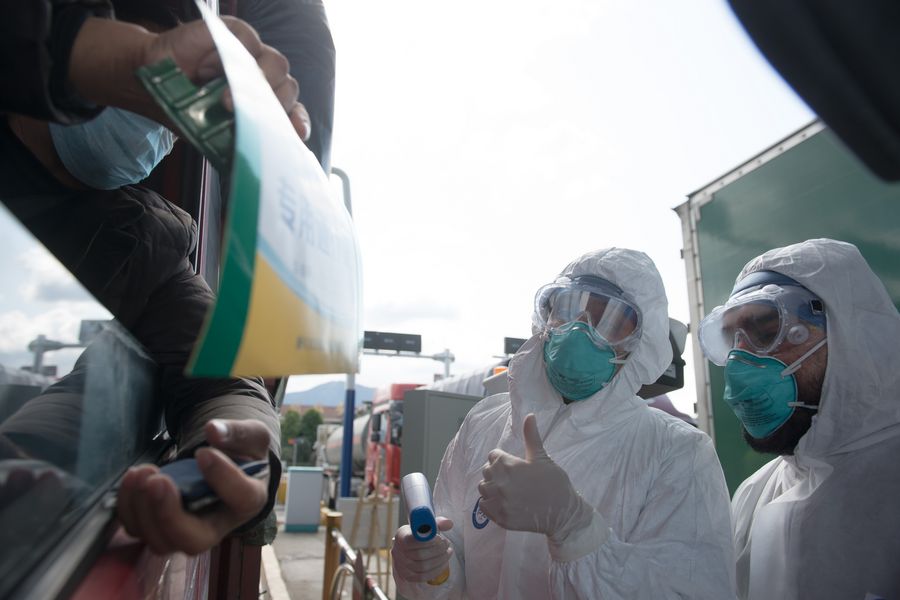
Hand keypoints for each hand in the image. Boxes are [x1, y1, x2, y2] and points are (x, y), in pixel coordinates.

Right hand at [68, 17, 310, 140]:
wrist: (152, 81)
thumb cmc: (186, 109)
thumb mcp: (210, 132)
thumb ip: (234, 139)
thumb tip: (250, 159)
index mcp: (265, 105)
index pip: (293, 113)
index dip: (297, 122)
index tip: (295, 134)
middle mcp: (265, 81)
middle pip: (288, 89)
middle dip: (277, 105)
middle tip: (253, 118)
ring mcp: (253, 57)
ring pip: (277, 64)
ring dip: (260, 83)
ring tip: (230, 101)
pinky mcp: (235, 35)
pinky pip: (248, 40)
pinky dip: (239, 54)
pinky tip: (219, 68)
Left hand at [116, 419, 270, 554]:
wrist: (225, 465)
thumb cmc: (242, 453)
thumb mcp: (252, 436)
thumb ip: (237, 432)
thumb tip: (212, 430)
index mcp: (248, 500)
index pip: (241, 499)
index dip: (222, 478)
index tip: (203, 453)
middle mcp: (218, 526)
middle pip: (194, 541)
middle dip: (169, 515)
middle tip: (158, 481)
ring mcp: (186, 531)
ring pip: (160, 541)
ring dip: (144, 509)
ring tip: (143, 472)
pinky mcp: (161, 526)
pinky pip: (138, 529)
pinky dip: (129, 506)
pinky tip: (133, 476)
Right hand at [391, 517, 452, 582]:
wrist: (411, 547)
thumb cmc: (421, 534)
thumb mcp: (427, 524)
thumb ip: (437, 522)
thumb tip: (448, 524)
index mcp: (401, 536)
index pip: (411, 540)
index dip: (427, 541)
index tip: (439, 538)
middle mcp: (398, 551)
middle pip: (419, 555)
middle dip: (438, 550)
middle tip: (447, 543)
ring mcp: (401, 566)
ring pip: (423, 567)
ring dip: (440, 560)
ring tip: (448, 552)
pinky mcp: (408, 576)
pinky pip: (423, 577)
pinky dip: (437, 570)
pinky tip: (444, 562)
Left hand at [477, 414, 592, 541]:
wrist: (563, 512)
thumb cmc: (554, 482)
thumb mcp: (541, 457)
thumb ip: (531, 436)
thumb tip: (529, 415)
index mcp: (508, 465)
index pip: (493, 456)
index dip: (503, 459)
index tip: (514, 465)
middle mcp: (499, 482)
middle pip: (486, 471)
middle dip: (496, 472)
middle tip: (512, 478)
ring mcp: (499, 501)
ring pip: (483, 489)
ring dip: (491, 488)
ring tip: (506, 490)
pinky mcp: (500, 518)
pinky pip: (484, 507)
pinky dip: (490, 504)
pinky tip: (503, 503)